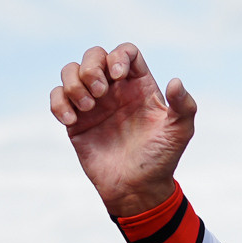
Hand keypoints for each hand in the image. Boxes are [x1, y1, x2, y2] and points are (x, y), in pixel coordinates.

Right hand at [50, 44, 197, 217]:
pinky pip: (57, 98)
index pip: (126, 52)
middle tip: (100, 93)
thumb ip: (184, 107)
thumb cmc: (160, 160)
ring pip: (71, 71)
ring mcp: (93, 104)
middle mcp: (115, 91)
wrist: (136, 189)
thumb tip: (175, 82)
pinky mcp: (75, 121)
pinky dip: (58, 103)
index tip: (118, 76)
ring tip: (87, 107)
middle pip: (94, 55)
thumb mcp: (179, 133)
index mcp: (139, 86)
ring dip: (74, 83)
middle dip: (92, 67)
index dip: (119, 56)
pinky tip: (70, 120)